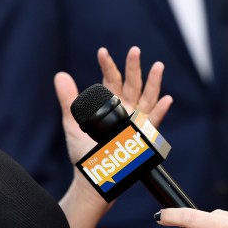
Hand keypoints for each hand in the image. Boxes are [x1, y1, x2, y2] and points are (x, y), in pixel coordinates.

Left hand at [54, 46, 172, 164]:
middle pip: (132, 84)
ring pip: (148, 98)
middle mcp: (126, 109)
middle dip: (134, 67)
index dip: (108, 66)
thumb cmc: (84, 151)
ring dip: (153, 83)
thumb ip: (68, 99)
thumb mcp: (72, 122)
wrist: (93, 177)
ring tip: (158, 65)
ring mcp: (136, 122)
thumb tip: (60, 75)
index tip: (102, 52)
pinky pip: (154, 122)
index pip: (111, 80)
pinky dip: (161, 110)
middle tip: (134, 50)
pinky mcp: (142, 136)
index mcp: (110, 104)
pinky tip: (167, 99)